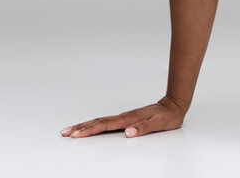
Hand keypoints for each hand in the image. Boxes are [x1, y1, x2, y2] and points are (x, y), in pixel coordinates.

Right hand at [59, 95, 185, 137]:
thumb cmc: (168, 116)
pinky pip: (106, 122)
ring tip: (71, 130)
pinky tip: (90, 127)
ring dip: (85, 125)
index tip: (77, 135)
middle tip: (65, 133)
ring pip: (100, 121)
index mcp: (129, 119)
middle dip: (81, 128)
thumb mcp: (159, 124)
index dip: (90, 130)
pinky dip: (95, 124)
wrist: (174, 105)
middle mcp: (124, 117)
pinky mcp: (126, 118)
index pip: (106, 125)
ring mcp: (124, 117)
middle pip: (98, 122)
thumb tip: (128, 132)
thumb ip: (144, 128)